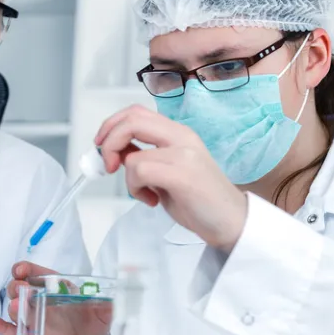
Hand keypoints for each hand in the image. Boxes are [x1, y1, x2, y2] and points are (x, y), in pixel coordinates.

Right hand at [0, 262, 110, 334]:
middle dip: (17, 285)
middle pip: (18, 287)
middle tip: (21, 288)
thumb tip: (119, 293)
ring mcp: (31, 318)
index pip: (34, 272)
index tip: (23, 270)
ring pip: (14, 308)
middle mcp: (38, 300)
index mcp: (53, 287)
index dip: (26, 268)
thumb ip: (109, 303)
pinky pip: (9, 331)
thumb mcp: (104, 313)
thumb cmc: (91, 326)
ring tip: (18, 306)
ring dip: (14, 306)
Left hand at [95, 104, 248, 251]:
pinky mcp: (182, 175)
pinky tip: (151, 199)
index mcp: (178, 134)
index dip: (112, 125)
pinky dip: (136, 189)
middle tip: (107, 164)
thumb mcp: (167, 170)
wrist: (231, 221)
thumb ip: (145, 156)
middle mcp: (182, 138)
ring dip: (127, 178)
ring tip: (143, 192)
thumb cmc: (200, 200)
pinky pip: (140, 172)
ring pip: (132, 154)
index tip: (102, 145)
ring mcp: (184, 154)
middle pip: (132, 120)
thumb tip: (114, 152)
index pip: (137, 112)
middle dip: (108, 141)